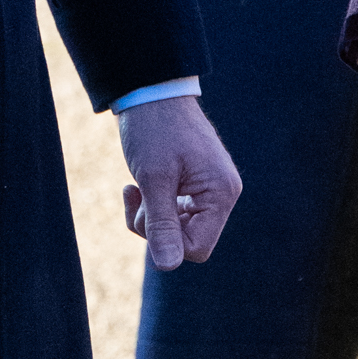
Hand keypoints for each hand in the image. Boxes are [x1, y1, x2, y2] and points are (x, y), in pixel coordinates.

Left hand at [118, 95, 241, 268]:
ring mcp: (210, 190)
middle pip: (188, 241)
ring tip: (134, 188)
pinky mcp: (196, 186)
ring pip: (179, 229)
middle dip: (156, 228)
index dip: (166, 243)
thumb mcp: (153, 179)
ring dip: (151, 216)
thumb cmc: (154, 130)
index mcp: (221, 193)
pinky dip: (154, 206)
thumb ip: (161, 224)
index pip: (197, 247)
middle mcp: (223, 194)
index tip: (143, 215)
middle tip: (135, 198)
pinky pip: (175, 213)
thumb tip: (167, 266)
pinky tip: (137, 185)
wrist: (151, 92)